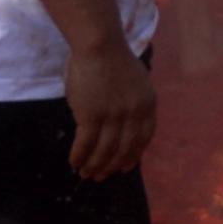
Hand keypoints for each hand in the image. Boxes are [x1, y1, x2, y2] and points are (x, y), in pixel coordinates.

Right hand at [62, 41, 153, 181]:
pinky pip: (86, 143)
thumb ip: (134, 104)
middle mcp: (134, 114)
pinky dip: (79, 155)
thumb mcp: (137, 84)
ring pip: (105, 150)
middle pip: (124, 148)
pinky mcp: (92, 115)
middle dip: (112, 166)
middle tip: (101, 176)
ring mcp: (114, 115)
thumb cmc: (114, 61)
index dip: (134, 155)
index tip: (125, 167)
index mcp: (148, 105)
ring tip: (85, 174)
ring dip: (94, 165)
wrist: (100, 46)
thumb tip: (123, 126)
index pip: (144, 138)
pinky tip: (74, 162)